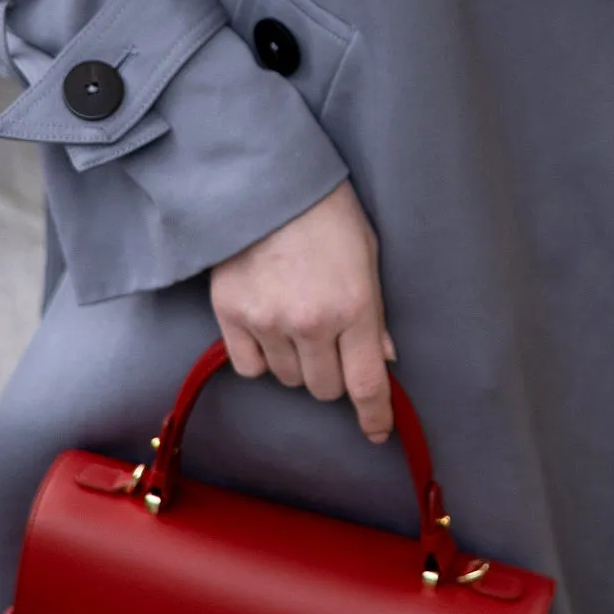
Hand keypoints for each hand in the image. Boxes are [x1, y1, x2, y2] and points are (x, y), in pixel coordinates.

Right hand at [210, 180, 394, 441]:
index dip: (375, 416)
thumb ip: (374, 312)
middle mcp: (312, 324)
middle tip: (327, 341)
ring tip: (294, 319)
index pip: (367, 383)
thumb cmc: (326, 213)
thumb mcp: (367, 255)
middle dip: (331, 374)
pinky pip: (249, 367)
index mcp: (355, 307)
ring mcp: (268, 322)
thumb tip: (383, 358)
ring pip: (286, 379)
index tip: (377, 433)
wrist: (263, 181)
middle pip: (324, 389)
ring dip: (295, 363)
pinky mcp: (230, 316)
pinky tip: (265, 325)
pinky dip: (259, 356)